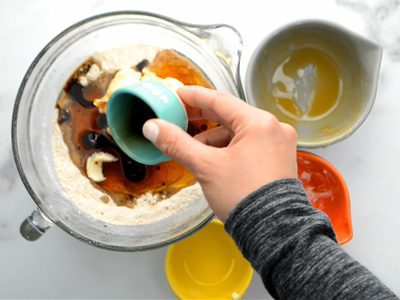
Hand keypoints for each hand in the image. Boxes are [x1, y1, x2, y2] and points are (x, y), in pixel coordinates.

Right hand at [142, 86, 297, 220]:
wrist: (272, 231)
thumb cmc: (244, 197)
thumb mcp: (205, 166)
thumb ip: (177, 143)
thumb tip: (153, 127)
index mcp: (260, 123)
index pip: (220, 100)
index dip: (194, 96)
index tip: (178, 94)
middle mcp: (273, 129)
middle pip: (230, 115)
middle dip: (202, 119)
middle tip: (180, 117)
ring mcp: (278, 145)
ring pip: (238, 133)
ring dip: (214, 139)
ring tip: (194, 151)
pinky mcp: (277, 159)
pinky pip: (248, 145)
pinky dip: (229, 149)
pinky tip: (213, 161)